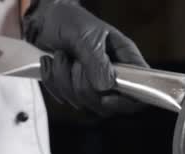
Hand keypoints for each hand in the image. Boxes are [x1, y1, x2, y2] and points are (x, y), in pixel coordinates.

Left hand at [23, 0, 148, 116]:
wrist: (44, 18)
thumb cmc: (71, 21)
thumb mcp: (86, 36)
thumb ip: (97, 61)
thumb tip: (105, 86)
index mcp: (125, 60)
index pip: (140, 90)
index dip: (126, 101)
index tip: (105, 97)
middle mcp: (113, 75)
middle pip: (107, 104)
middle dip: (83, 86)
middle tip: (75, 63)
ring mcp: (93, 84)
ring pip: (84, 103)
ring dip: (64, 80)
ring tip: (61, 56)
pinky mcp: (74, 88)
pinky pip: (65, 98)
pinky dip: (52, 81)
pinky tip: (52, 62)